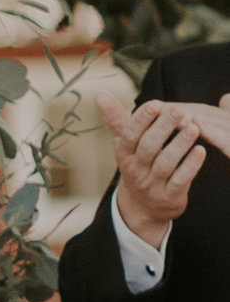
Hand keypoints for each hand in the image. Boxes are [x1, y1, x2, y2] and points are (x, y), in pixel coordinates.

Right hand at [115, 99, 229, 245]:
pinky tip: (201, 151)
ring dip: (180, 144)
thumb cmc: (135, 164)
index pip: (130, 135)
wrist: (141, 207)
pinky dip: (191, 166)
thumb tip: (100, 94)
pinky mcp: (169, 197)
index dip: (141, 119)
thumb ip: (115, 118)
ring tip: (194, 127)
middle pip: (149, 147)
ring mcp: (152, 185)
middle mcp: (136, 170)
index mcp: (124, 153)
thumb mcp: (123, 143)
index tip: (156, 104)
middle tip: (179, 109)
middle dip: (163, 127)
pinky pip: (180, 180)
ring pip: (165, 163)